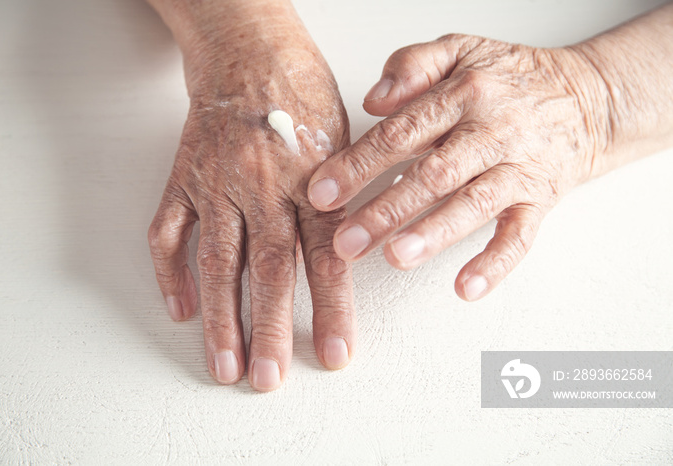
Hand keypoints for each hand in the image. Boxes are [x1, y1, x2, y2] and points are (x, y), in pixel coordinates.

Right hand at [148, 12, 354, 390]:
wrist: (249, 53)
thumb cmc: (302, 96)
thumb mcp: (344, 143)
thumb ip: (346, 201)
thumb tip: (357, 257)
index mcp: (310, 181)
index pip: (325, 257)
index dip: (332, 309)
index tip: (336, 355)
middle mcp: (264, 187)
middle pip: (268, 268)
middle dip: (270, 328)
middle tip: (269, 378)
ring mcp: (218, 185)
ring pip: (218, 259)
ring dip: (220, 317)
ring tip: (224, 364)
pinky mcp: (184, 179)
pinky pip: (169, 231)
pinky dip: (171, 271)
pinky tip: (180, 308)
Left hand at [307, 34, 611, 300]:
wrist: (585, 99)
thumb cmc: (510, 79)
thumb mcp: (460, 49)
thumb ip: (413, 65)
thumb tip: (373, 100)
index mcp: (463, 94)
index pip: (401, 132)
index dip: (359, 164)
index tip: (322, 192)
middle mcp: (491, 132)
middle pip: (433, 174)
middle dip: (386, 209)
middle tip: (347, 241)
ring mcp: (518, 168)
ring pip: (473, 204)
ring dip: (433, 233)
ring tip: (396, 258)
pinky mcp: (540, 199)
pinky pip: (521, 235)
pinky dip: (495, 263)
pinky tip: (465, 287)